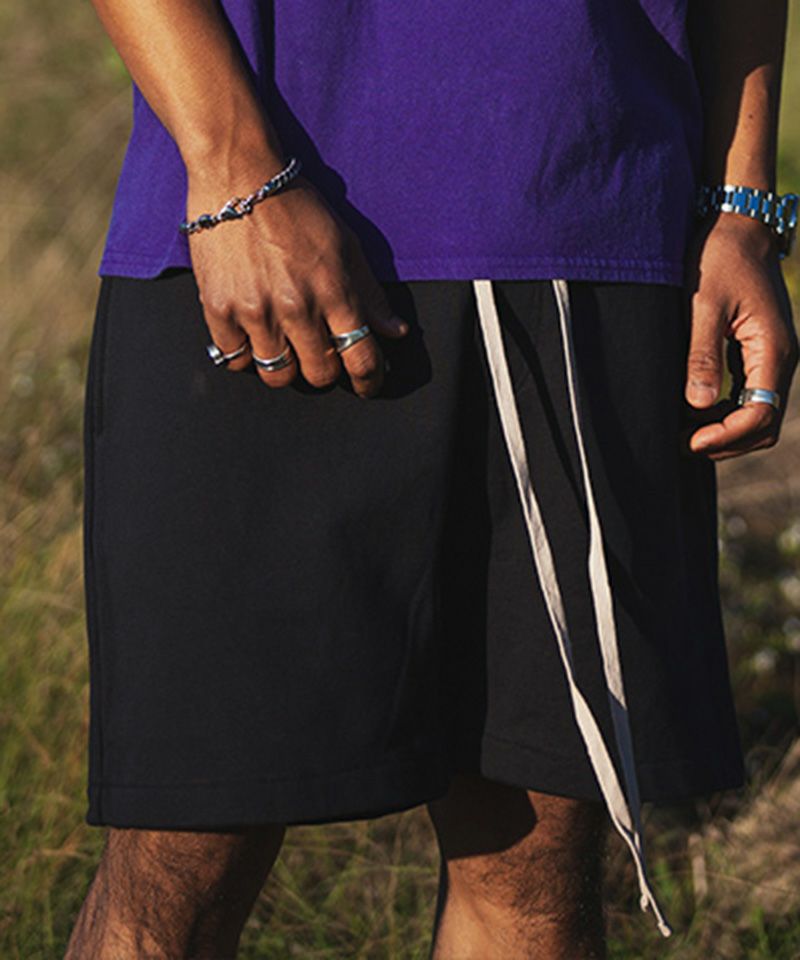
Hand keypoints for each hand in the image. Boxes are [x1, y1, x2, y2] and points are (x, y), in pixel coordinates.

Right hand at [186, 161, 407, 397]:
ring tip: (286, 346)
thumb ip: (371, 295)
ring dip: (287, 367)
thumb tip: (395, 332)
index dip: (369, 380)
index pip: (361, 359)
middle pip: (319, 375)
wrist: (237, 176)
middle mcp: (296, 308)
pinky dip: (247, 356)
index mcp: (334, 292)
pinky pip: (236, 360)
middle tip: (321, 355)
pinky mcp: (219, 309)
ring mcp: (255, 312)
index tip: (367, 384)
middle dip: (326, 371)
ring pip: (277, 375)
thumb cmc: (295, 207)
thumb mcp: (347, 245)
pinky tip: (253, 336)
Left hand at [683, 214, 797, 459]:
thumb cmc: (718, 256)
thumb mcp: (703, 304)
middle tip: (682, 445)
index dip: (727, 435)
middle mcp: (781, 357)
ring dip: (726, 430)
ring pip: (758, 412)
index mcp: (773, 348)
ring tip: (684, 433)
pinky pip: (750, 395)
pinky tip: (694, 412)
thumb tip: (698, 405)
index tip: (690, 441)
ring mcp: (772, 356)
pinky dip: (726, 412)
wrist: (736, 224)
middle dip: (727, 441)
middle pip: (764, 423)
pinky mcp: (758, 352)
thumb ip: (701, 354)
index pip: (761, 413)